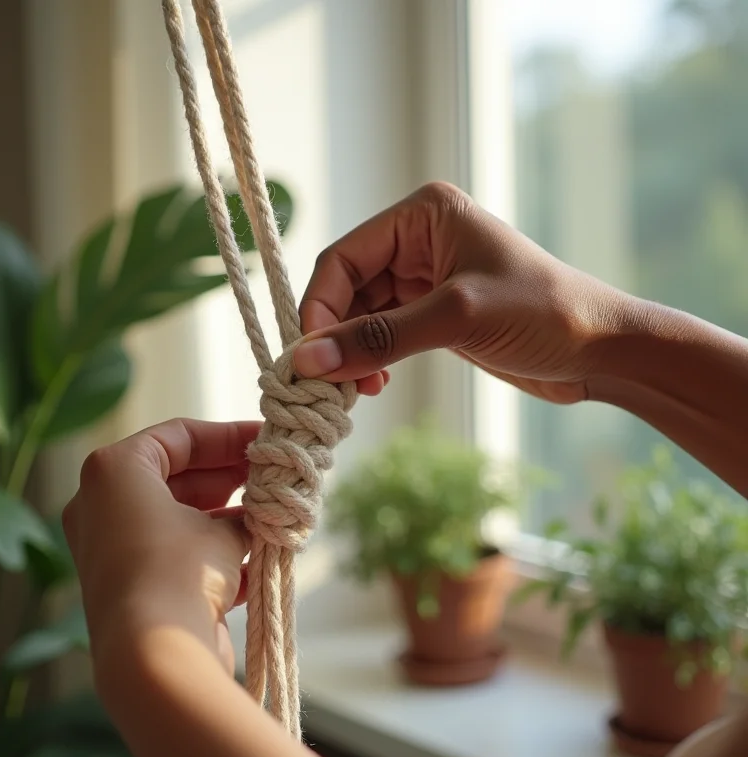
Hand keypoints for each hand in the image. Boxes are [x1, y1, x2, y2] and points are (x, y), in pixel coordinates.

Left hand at [63, 418, 259, 675]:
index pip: (179, 436)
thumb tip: (264, 503)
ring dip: (228, 515)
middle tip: (274, 475)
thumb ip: (244, 508)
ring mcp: (114, 548)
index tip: (266, 440)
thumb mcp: (222, 527)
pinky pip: (177, 552)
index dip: (228, 436)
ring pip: (180, 517)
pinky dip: (215, 549)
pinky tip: (258, 550)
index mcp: (114, 473)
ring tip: (273, 511)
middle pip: (179, 475)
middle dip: (231, 477)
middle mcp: (103, 506)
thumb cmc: (181, 570)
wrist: (155, 657)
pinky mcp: (130, 586)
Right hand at [294, 182, 634, 403]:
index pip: (342, 258)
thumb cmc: (543, 313)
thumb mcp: (456, 318)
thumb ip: (379, 337)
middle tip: (330, 384)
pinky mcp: (433, 313)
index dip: (320, 308)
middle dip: (335, 335)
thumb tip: (308, 360)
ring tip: (355, 390)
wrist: (600, 349)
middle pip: (346, 287)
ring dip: (352, 352)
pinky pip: (383, 333)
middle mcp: (418, 240)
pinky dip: (371, 359)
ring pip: (361, 314)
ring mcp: (424, 278)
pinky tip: (374, 383)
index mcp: (422, 215)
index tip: (311, 358)